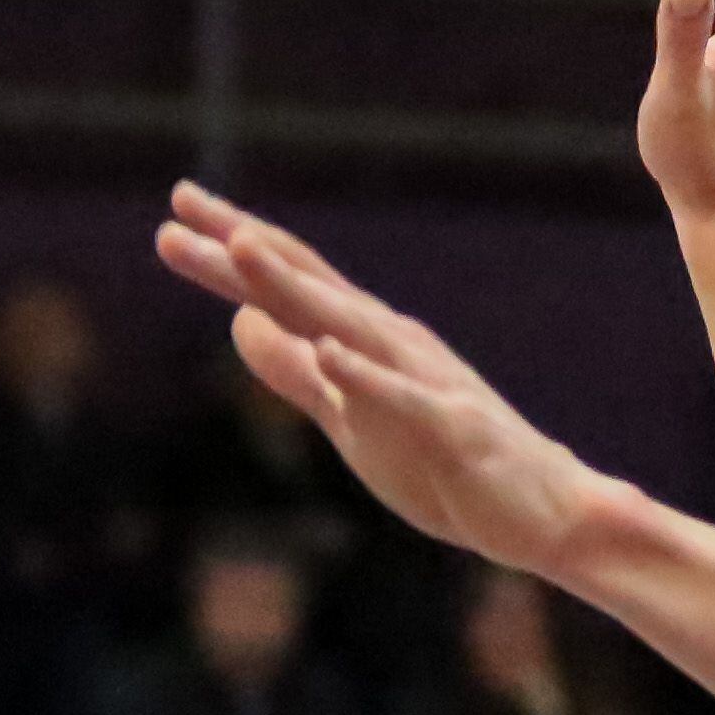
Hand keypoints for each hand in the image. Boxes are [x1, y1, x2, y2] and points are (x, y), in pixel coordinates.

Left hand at [153, 187, 621, 575]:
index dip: (228, 252)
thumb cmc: (441, 462)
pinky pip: (400, 399)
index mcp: (363, 342)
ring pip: (346, 323)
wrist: (540, 514)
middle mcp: (389, 344)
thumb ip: (295, 372)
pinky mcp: (451, 428)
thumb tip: (239, 321)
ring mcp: (421, 380)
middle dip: (243, 245)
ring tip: (239, 246)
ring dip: (293, 284)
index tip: (174, 213)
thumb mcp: (345, 419)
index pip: (287, 286)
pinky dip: (363, 374)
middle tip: (183, 200)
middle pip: (305, 284)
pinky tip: (326, 349)